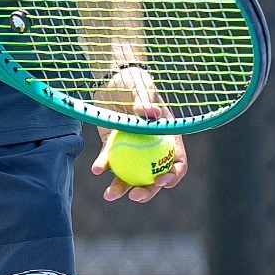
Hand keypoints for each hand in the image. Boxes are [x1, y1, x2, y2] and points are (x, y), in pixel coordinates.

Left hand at [88, 71, 187, 202]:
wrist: (112, 78)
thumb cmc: (135, 81)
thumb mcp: (143, 87)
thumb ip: (146, 100)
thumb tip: (153, 113)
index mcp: (168, 137)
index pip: (177, 162)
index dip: (173, 176)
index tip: (162, 181)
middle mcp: (151, 148)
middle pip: (153, 176)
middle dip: (147, 191)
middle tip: (135, 196)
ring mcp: (132, 149)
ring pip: (130, 174)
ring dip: (121, 187)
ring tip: (109, 196)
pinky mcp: (113, 145)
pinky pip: (109, 159)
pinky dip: (103, 165)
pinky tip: (96, 170)